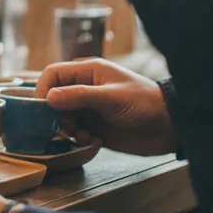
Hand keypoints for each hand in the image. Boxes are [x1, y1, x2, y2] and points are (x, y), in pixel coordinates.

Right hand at [36, 59, 175, 155]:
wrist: (169, 127)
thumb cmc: (144, 103)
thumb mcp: (110, 97)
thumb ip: (79, 96)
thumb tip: (48, 98)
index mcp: (88, 72)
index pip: (53, 74)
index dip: (43, 89)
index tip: (43, 108)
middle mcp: (85, 88)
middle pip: (54, 97)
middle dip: (55, 113)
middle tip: (67, 127)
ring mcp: (89, 108)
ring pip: (62, 116)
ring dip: (67, 128)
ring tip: (83, 135)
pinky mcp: (95, 126)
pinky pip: (75, 131)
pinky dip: (78, 138)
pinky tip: (93, 141)